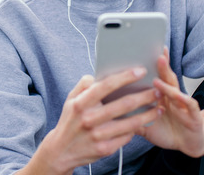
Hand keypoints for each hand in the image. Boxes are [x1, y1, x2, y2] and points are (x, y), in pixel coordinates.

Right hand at [22, 67, 162, 174]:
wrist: (62, 150)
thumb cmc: (70, 120)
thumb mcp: (71, 99)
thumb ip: (84, 84)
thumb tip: (98, 75)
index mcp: (81, 103)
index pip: (106, 86)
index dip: (124, 77)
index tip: (140, 71)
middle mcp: (89, 119)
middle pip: (123, 105)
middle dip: (144, 96)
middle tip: (157, 90)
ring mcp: (98, 136)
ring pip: (130, 123)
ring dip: (148, 114)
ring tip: (159, 107)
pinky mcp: (105, 149)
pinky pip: (126, 137)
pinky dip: (137, 129)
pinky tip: (145, 122)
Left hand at [136, 47, 203, 157]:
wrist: (187, 144)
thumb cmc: (163, 129)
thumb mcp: (142, 121)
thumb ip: (128, 113)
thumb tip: (108, 108)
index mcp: (158, 94)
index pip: (151, 75)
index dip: (145, 64)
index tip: (136, 51)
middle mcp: (170, 95)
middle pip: (163, 76)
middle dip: (158, 64)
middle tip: (152, 52)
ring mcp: (182, 104)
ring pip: (174, 88)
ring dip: (165, 78)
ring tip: (158, 68)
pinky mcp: (192, 115)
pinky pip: (189, 105)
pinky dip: (183, 99)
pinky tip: (178, 95)